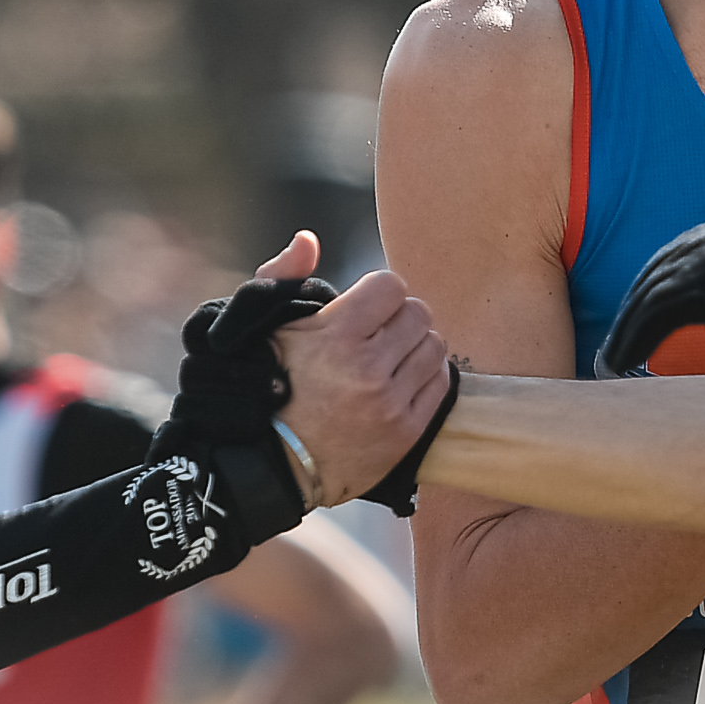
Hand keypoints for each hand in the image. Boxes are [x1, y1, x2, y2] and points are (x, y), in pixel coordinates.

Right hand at [265, 254, 453, 503]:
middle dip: (400, 318)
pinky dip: (427, 378)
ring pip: (434, 347)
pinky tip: (403, 381)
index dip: (379, 293)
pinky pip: (440, 386)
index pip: (391, 286)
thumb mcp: (265, 328)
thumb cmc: (264, 388)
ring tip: (392, 358)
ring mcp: (390, 403)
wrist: (270, 464)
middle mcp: (368, 368)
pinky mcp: (406, 433)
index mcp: (335, 335)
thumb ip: (285, 277)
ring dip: (416, 347)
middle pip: (418, 314)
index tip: (366, 308)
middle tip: (381, 334)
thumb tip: (308, 239)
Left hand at [604, 203, 704, 400]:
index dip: (662, 282)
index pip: (694, 246)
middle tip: (619, 340)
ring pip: (659, 283)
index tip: (644, 317)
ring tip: (613, 356)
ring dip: (630, 323)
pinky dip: (637, 334)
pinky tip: (624, 358)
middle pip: (669, 260)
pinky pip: (663, 306)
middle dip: (639, 302)